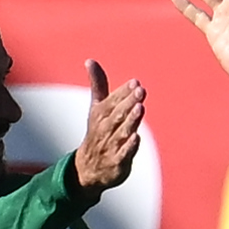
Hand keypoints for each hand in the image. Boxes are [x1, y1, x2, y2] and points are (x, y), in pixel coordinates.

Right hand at [67, 59, 146, 197]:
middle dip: (128, 102)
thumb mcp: (96, 108)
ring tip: (140, 107)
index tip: (135, 83)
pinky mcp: (117, 162)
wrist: (88, 168)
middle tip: (140, 90)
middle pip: (117, 114)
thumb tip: (90, 60)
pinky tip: (136, 138)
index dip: (123, 92)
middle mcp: (104, 129)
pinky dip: (129, 147)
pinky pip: (123, 154)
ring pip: (121, 132)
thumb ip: (98, 85)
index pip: (112, 101)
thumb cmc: (98, 132)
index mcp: (100, 114)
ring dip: (130, 120)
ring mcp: (110, 146)